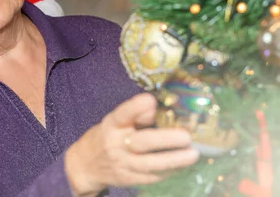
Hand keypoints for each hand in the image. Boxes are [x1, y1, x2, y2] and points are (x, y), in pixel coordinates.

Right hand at [65, 93, 198, 196]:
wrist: (85, 165)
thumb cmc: (108, 136)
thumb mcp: (116, 121)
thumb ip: (136, 115)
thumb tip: (158, 106)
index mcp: (112, 124)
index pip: (122, 114)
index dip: (135, 107)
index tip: (150, 100)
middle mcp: (115, 144)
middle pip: (141, 143)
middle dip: (166, 140)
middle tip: (187, 136)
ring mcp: (122, 164)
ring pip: (150, 165)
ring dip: (174, 160)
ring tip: (193, 154)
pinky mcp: (129, 180)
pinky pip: (152, 177)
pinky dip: (169, 171)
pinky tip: (183, 165)